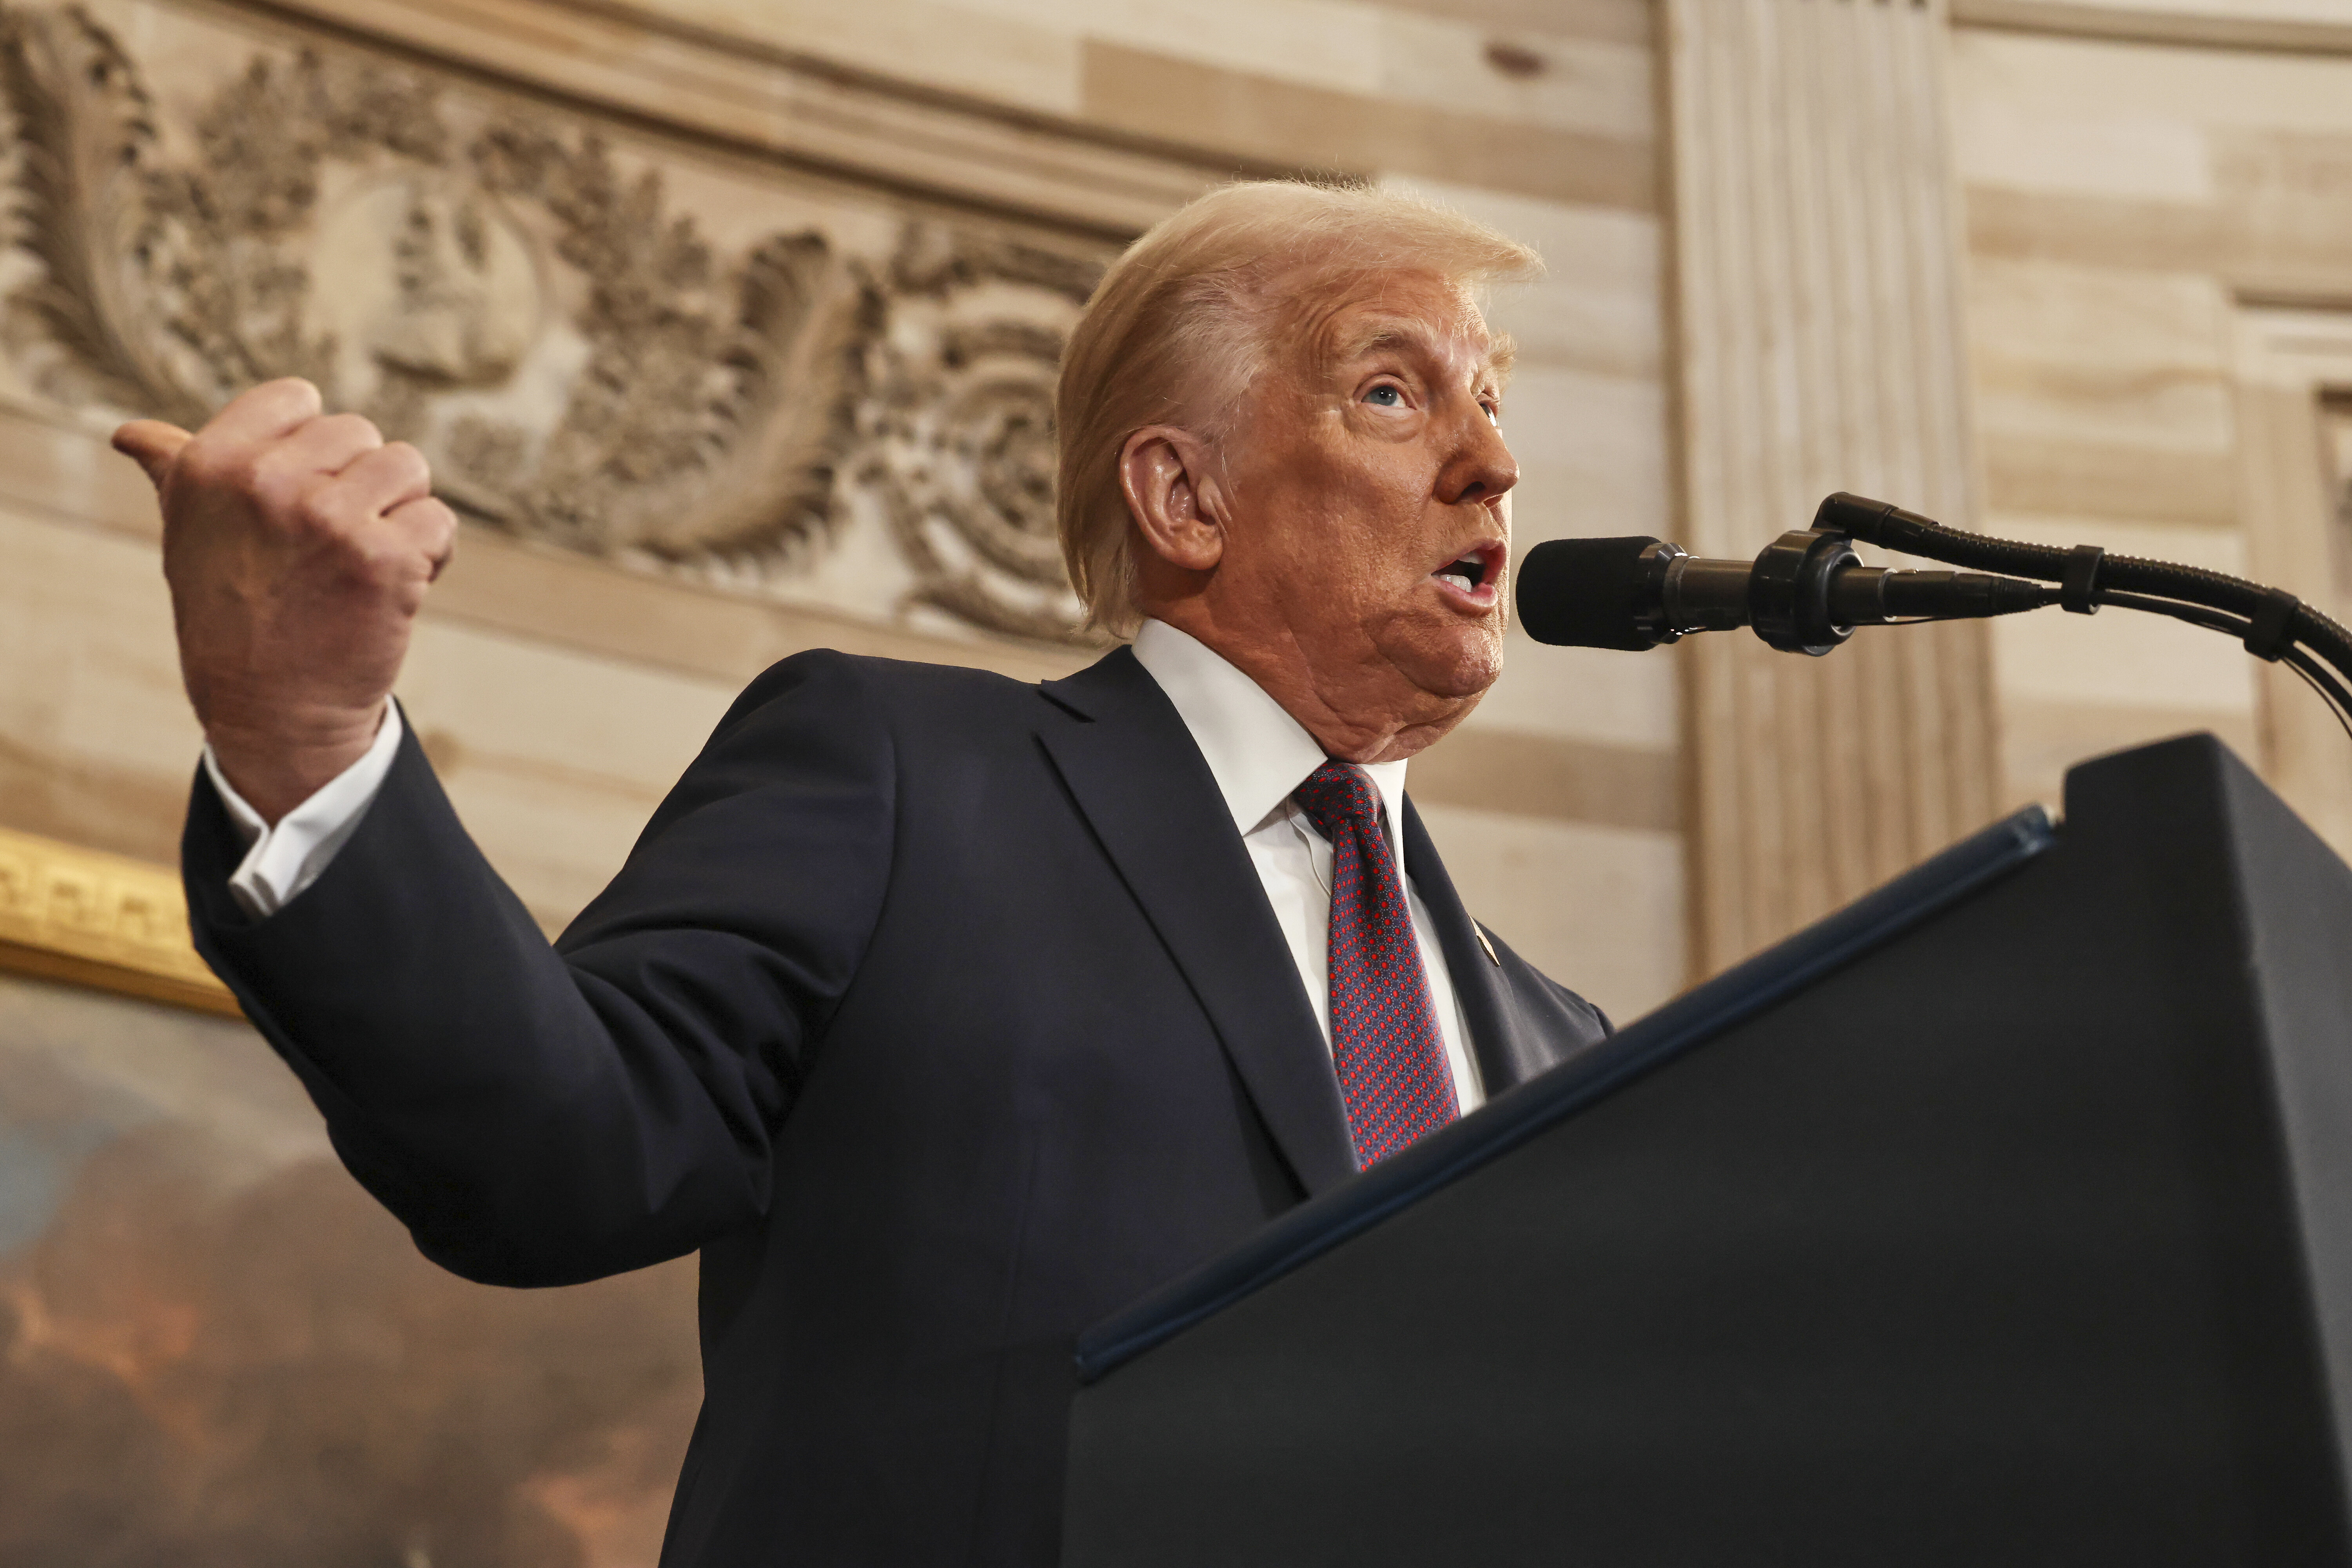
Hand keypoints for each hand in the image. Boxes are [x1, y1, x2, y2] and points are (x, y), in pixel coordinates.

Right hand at [114, 378, 456, 823]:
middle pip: (361, 434)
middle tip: (329, 549)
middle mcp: (266, 482)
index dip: (315, 450)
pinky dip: (430, 555)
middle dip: (361, 486)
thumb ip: (175, 472)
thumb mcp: (188, 535)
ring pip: (408, 467)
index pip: (297, 398)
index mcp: (211, 464)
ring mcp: (328, 518)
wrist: (271, 712)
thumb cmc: (231, 616)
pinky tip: (392, 591)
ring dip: (401, 514)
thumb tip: (132, 434)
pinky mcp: (385, 559)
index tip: (297, 499)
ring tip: (361, 564)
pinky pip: (438, 520)